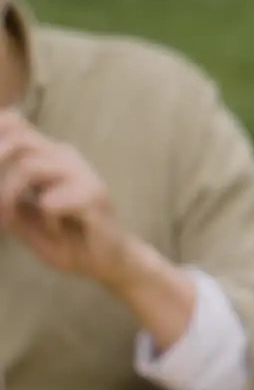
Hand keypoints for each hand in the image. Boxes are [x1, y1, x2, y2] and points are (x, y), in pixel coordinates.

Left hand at [0, 109, 136, 284]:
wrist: (107, 263)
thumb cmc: (65, 240)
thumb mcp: (22, 218)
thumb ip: (2, 199)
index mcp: (49, 157)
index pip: (16, 125)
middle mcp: (67, 159)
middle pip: (19, 140)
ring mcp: (84, 175)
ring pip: (29, 167)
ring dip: (10, 196)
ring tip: (10, 219)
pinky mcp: (94, 196)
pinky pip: (51, 201)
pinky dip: (45, 220)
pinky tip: (56, 230)